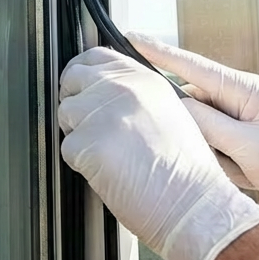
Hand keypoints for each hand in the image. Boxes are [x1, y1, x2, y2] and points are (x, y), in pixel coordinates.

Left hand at [59, 47, 258, 259]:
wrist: (192, 203)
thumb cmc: (185, 169)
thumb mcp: (168, 110)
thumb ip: (135, 93)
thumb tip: (103, 88)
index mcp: (142, 77)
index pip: (95, 56)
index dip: (82, 72)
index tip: (80, 85)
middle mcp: (121, 87)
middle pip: (73, 79)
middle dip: (75, 101)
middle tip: (91, 127)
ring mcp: (102, 112)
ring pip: (66, 114)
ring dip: (79, 134)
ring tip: (110, 154)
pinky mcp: (87, 141)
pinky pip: (68, 148)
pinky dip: (81, 163)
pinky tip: (108, 171)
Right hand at [126, 33, 258, 244]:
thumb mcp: (248, 148)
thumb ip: (208, 125)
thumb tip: (177, 105)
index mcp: (244, 90)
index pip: (191, 65)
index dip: (157, 51)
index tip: (130, 36)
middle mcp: (240, 97)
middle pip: (192, 99)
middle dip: (188, 124)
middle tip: (210, 148)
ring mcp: (241, 115)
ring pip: (201, 124)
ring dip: (209, 148)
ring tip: (238, 169)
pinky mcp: (242, 134)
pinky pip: (214, 140)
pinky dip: (219, 158)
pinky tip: (240, 172)